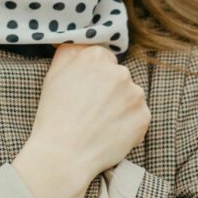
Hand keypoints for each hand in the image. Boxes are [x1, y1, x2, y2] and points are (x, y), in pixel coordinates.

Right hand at [27, 42, 150, 181]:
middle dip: (108, 91)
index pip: (102, 60)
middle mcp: (119, 71)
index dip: (93, 78)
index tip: (85, 93)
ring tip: (99, 125)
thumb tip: (80, 43)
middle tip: (90, 111)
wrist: (64, 155)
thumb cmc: (54, 116)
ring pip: (130, 97)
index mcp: (95, 57)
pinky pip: (138, 118)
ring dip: (120, 107)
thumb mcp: (53, 75)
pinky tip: (109, 134)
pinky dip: (128, 126)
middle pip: (118, 77)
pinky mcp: (144, 117)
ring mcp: (135, 94)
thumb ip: (70, 53)